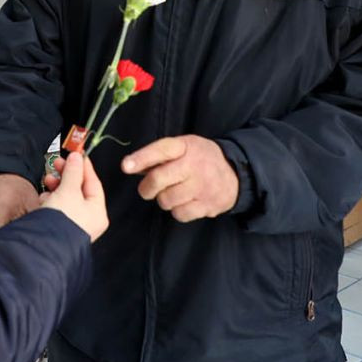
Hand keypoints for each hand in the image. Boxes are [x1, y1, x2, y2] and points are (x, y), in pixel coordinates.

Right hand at [41, 152, 107, 241]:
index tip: (76, 154)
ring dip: (56, 187)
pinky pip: (57, 208)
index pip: (94, 183)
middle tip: (58, 164)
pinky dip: (51, 200)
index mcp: (98, 212)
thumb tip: (76, 158)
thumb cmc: (62, 221)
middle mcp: (88, 220)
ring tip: (48, 181)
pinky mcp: (59, 228)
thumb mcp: (69, 190)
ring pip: (66, 198)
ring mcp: (74, 225)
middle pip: (79, 190)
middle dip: (66, 176)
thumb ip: (73, 172)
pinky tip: (44, 198)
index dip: (84, 166)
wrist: (43, 245)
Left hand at [121, 135, 238, 221]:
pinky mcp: (208, 205)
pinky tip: (184, 202)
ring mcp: (202, 187)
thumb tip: (130, 166)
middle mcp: (194, 165)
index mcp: (186, 147)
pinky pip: (179, 214)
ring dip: (164, 199)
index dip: (141, 158)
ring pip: (166, 200)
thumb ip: (158, 155)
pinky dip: (177, 210)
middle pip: (158, 179)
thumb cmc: (201, 159)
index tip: (126, 166)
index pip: (161, 150)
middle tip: (148, 189)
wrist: (236, 174)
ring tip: (173, 192)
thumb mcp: (183, 147)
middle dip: (147, 187)